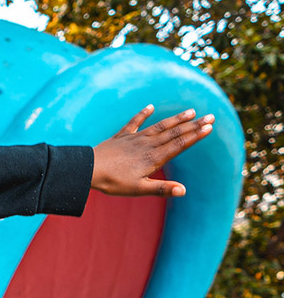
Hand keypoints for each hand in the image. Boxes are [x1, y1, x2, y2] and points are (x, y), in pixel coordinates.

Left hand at [91, 105, 213, 197]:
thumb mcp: (139, 189)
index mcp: (154, 158)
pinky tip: (150, 107)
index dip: (195, 136)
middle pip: (174, 133)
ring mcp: (134, 139)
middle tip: (211, 116)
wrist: (88, 170)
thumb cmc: (113, 183)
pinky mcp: (121, 137)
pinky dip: (142, 114)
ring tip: (191, 111)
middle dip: (193, 125)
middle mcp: (147, 145)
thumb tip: (184, 191)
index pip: (179, 144)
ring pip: (159, 126)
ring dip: (175, 119)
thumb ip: (161, 189)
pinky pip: (134, 123)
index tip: (210, 127)